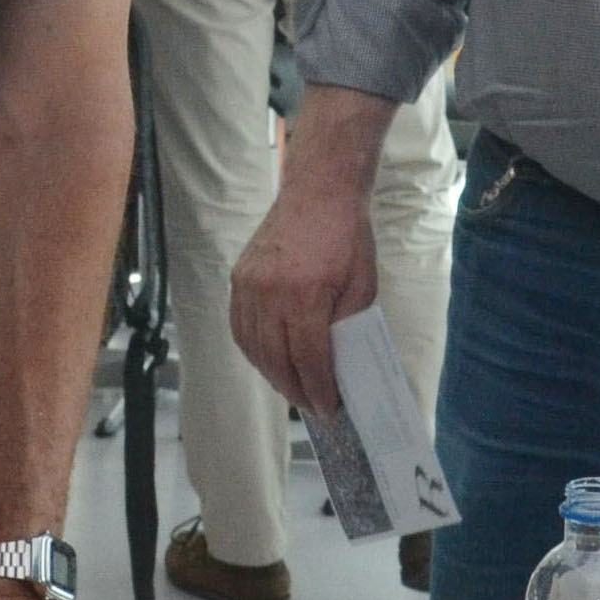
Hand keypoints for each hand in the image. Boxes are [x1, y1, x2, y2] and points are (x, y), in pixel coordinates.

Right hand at [230, 173, 375, 415]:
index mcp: (305, 295)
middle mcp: (270, 293)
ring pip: (253, 346)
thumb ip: (346, 327)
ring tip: (291, 388)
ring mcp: (248, 285)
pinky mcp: (238, 278)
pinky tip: (269, 360)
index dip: (317, 388)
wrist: (319, 192)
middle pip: (275, 358)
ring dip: (271, 373)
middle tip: (310, 405)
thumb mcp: (361, 286)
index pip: (308, 358)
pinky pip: (240, 326)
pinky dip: (253, 349)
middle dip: (294, 389)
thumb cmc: (346, 237)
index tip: (328, 407)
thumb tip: (337, 366)